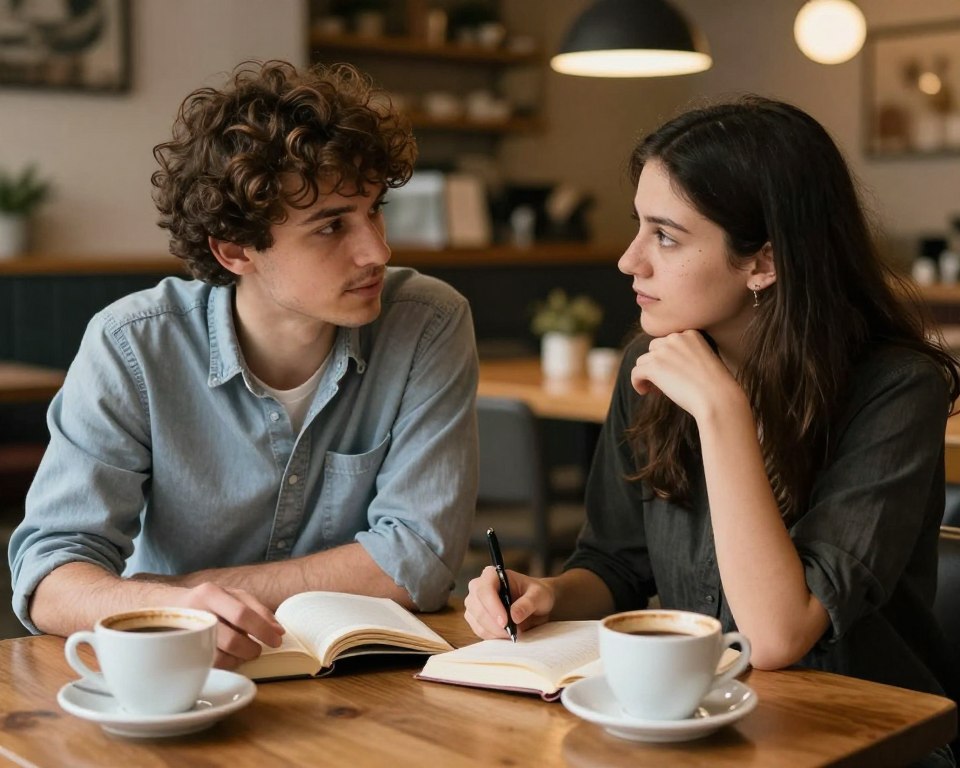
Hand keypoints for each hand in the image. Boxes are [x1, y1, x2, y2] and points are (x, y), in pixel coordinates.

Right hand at [166, 582, 284, 668]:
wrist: (165, 608)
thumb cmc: (207, 602)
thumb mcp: (232, 595)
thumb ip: (257, 609)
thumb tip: (278, 630)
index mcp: (210, 593)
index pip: (241, 614)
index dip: (262, 629)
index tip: (277, 640)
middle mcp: (195, 612)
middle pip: (232, 639)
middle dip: (251, 649)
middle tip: (258, 650)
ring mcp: (185, 635)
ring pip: (220, 656)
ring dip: (239, 658)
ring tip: (244, 652)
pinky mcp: (180, 652)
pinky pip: (209, 665)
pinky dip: (226, 664)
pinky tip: (230, 657)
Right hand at [463, 566, 553, 639]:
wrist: (535, 603)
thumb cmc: (536, 594)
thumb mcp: (539, 595)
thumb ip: (527, 603)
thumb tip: (514, 616)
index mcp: (493, 575)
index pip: (485, 589)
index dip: (493, 606)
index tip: (505, 622)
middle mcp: (479, 586)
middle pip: (476, 605)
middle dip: (493, 623)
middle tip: (511, 632)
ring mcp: (475, 602)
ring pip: (476, 619)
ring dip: (493, 631)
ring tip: (512, 633)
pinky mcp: (475, 617)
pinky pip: (479, 630)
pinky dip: (492, 635)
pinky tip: (505, 634)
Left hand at [630, 330, 739, 420]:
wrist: (718, 399)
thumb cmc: (716, 387)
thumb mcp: (706, 361)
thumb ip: (686, 356)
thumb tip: (665, 365)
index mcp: (691, 334)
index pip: (669, 342)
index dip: (668, 358)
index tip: (674, 373)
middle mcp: (675, 338)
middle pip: (653, 349)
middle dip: (656, 364)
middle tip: (665, 382)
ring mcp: (663, 352)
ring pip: (643, 361)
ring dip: (647, 374)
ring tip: (657, 389)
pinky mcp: (653, 366)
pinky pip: (635, 372)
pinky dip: (637, 382)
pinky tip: (645, 391)